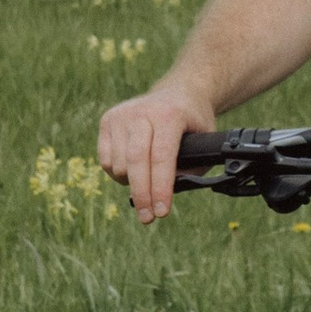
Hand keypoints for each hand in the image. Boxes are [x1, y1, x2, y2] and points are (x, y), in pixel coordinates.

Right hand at [97, 76, 216, 223]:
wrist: (178, 93)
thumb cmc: (193, 124)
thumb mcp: (205, 143)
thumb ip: (191, 169)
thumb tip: (168, 196)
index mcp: (169, 114)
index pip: (161, 157)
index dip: (160, 188)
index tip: (161, 212)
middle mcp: (142, 111)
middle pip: (136, 161)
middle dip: (142, 194)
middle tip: (148, 218)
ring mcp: (122, 114)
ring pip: (119, 164)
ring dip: (131, 184)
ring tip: (147, 185)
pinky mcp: (107, 120)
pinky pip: (105, 160)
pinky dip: (118, 174)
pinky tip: (132, 172)